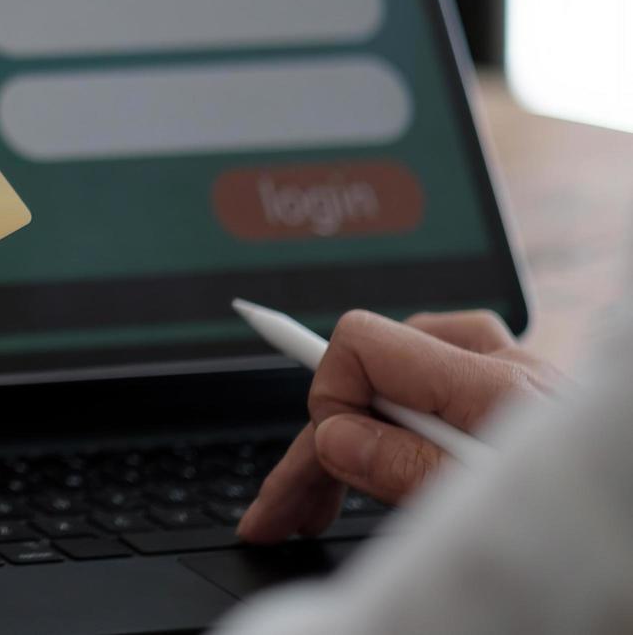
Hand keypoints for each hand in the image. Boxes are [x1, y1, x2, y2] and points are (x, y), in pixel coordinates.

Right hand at [237, 309, 558, 542]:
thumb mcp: (477, 507)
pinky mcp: (516, 405)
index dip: (330, 398)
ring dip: (352, 442)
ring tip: (315, 507)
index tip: (323, 462)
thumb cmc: (584, 526)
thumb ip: (404, 468)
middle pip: (371, 373)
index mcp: (489, 383)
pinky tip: (377, 477)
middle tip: (283, 509)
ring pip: (397, 387)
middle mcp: (500, 369)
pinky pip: (433, 399)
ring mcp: (510, 383)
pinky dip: (394, 437)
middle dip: (320, 440)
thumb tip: (335, 437)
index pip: (364, 342)